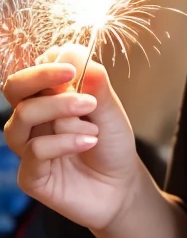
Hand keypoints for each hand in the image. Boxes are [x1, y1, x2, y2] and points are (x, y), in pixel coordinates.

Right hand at [3, 45, 146, 231]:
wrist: (120, 186)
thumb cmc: (112, 144)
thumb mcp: (111, 110)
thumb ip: (95, 85)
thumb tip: (75, 52)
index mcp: (51, 99)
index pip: (35, 71)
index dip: (48, 62)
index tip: (73, 62)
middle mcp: (34, 120)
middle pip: (15, 89)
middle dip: (39, 76)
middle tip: (70, 75)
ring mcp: (29, 147)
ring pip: (23, 116)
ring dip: (59, 109)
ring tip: (91, 115)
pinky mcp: (30, 175)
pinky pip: (35, 151)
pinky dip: (64, 142)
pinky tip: (89, 141)